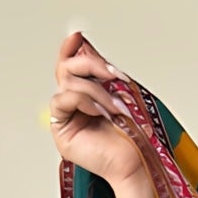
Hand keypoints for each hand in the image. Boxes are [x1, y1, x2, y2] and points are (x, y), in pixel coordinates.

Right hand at [46, 31, 142, 183]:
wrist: (136, 161)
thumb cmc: (132, 133)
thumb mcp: (119, 92)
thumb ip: (101, 70)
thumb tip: (85, 43)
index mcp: (87, 92)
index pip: (72, 64)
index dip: (72, 48)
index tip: (78, 36)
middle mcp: (74, 101)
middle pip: (67, 68)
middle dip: (91, 64)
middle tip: (111, 74)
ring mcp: (67, 114)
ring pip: (68, 82)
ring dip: (96, 91)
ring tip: (115, 108)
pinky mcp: (61, 128)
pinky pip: (61, 100)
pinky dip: (82, 101)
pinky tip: (98, 112)